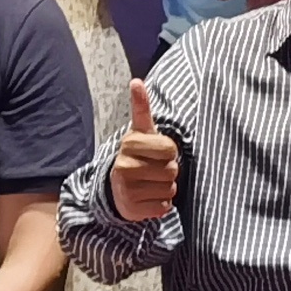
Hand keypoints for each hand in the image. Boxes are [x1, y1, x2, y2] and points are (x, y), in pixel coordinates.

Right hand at [108, 78, 179, 222]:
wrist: (118, 188)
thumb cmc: (138, 155)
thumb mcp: (141, 131)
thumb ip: (141, 108)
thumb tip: (136, 81)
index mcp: (129, 143)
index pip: (170, 149)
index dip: (170, 152)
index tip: (157, 152)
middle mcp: (124, 165)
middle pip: (172, 170)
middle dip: (169, 171)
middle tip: (153, 170)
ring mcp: (126, 188)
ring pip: (170, 189)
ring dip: (166, 188)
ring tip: (150, 184)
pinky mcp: (132, 209)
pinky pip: (164, 207)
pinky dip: (161, 204)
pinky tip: (148, 198)